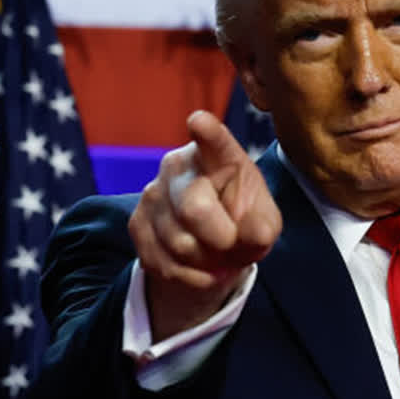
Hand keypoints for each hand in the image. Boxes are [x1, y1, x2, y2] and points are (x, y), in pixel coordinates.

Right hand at [128, 110, 281, 341]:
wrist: (212, 245)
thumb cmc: (243, 222)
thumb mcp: (263, 224)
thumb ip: (262, 228)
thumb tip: (254, 235)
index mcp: (218, 155)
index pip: (213, 141)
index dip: (207, 133)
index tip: (200, 122)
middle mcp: (178, 165)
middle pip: (195, 210)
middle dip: (221, 239)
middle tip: (230, 242)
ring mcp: (152, 193)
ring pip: (181, 245)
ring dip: (206, 262)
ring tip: (215, 252)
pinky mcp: (136, 224)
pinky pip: (166, 265)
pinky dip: (191, 276)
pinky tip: (198, 265)